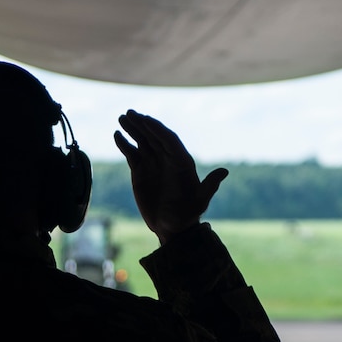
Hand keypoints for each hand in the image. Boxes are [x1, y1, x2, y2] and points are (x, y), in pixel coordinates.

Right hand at [113, 111, 226, 240]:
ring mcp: (153, 163)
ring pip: (142, 141)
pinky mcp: (140, 170)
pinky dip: (124, 144)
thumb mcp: (200, 201)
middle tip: (130, 113)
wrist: (172, 227)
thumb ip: (209, 186)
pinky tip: (117, 135)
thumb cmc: (187, 215)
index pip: (169, 139)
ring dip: (132, 129)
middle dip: (143, 124)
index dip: (158, 129)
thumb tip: (224, 172)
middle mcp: (167, 158)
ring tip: (122, 117)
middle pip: (154, 136)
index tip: (146, 120)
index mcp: (181, 161)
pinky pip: (131, 153)